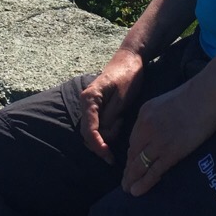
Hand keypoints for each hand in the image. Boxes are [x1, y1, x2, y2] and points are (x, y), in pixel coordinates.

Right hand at [73, 45, 145, 161]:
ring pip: (93, 130)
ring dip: (107, 133)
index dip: (98, 145)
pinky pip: (97, 124)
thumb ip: (110, 117)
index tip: (108, 156)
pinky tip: (119, 121)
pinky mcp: (96, 107)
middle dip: (103, 140)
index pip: (89, 129)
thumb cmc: (128, 76)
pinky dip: (108, 128)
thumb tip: (102, 135)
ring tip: (121, 121)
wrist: (130, 60)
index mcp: (89, 99)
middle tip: (121, 127)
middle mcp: (85, 102)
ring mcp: (90, 105)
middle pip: (88, 132)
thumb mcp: (122, 98)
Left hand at [119, 83, 215, 196]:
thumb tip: (155, 129)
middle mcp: (146, 130)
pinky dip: (144, 182)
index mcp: (143, 116)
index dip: (132, 155)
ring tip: (128, 190)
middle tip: (124, 182)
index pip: (133, 140)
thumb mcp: (163, 102)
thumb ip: (155, 116)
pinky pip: (154, 171)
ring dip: (132, 179)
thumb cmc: (191, 96)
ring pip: (139, 165)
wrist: (204, 97)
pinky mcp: (171, 152)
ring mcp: (158, 142)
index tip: (132, 164)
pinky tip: (137, 191)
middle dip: (128, 170)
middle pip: (132, 154)